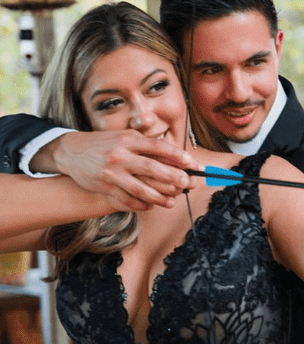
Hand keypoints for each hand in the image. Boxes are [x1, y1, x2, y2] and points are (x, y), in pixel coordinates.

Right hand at [31, 130, 198, 210]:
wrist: (71, 152)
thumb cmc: (105, 144)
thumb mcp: (124, 137)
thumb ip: (146, 145)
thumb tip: (174, 156)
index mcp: (128, 140)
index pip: (157, 147)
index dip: (176, 155)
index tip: (192, 162)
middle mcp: (120, 155)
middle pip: (151, 168)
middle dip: (172, 176)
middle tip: (187, 183)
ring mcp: (112, 172)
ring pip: (140, 188)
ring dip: (159, 197)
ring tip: (172, 202)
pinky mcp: (105, 186)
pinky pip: (126, 199)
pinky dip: (140, 204)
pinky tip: (151, 206)